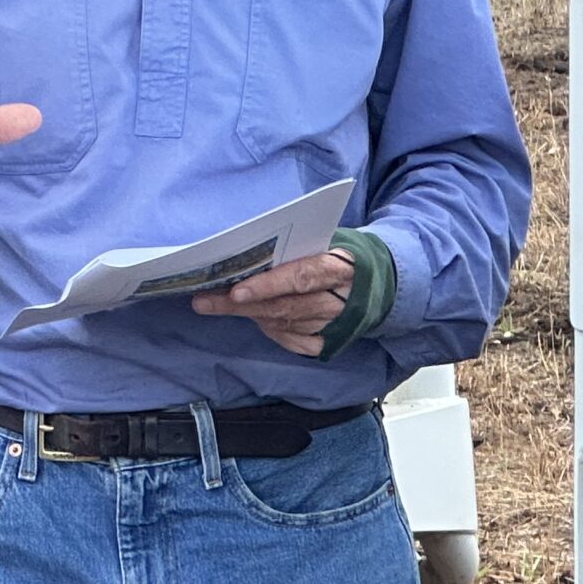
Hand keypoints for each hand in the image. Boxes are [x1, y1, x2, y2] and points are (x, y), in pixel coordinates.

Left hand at [191, 250, 355, 356]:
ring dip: (249, 315)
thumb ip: (293, 246)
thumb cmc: (335, 255)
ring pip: (283, 324)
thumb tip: (243, 248)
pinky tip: (256, 318)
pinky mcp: (330, 342)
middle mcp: (339, 300)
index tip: (236, 292)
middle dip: (240, 306)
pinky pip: (292, 341)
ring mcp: (334, 325)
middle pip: (284, 306)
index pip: (300, 277)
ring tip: (216, 304)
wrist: (378, 282)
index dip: (267, 286)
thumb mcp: (324, 241)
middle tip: (204, 301)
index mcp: (338, 267)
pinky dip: (271, 330)